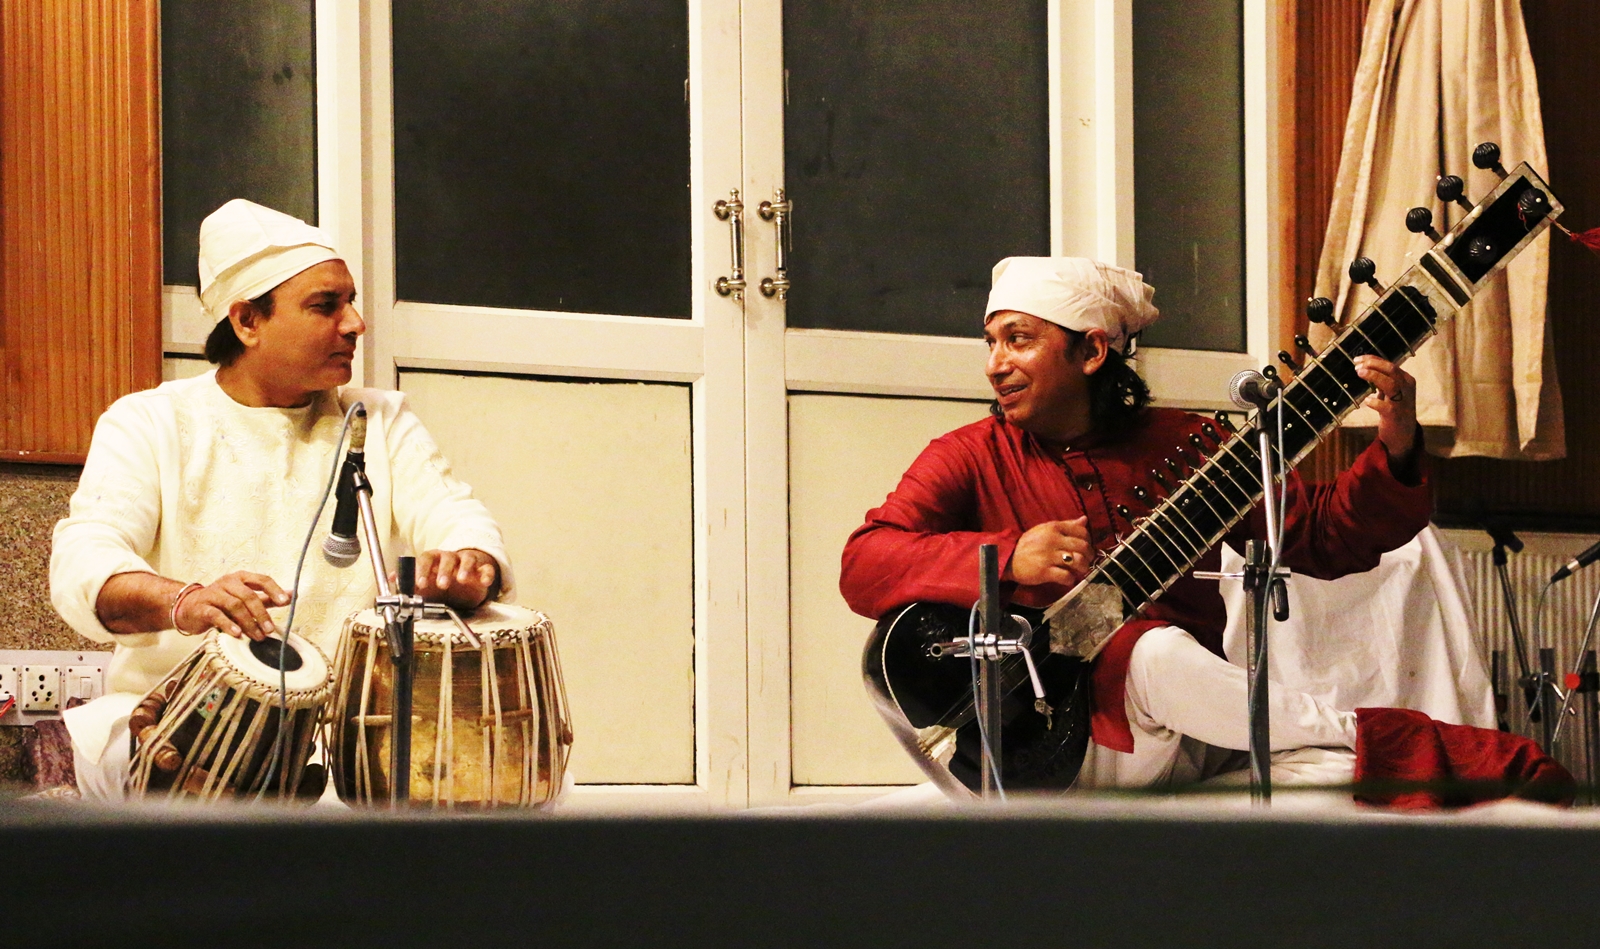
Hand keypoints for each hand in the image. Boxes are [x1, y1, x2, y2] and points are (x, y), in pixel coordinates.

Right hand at [174, 572, 290, 640]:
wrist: (187, 607)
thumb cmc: (221, 602)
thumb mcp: (244, 597)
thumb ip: (267, 597)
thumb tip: (292, 595)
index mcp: (241, 578)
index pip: (261, 580)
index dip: (274, 590)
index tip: (285, 602)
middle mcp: (227, 583)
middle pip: (248, 595)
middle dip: (261, 613)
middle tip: (270, 630)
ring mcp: (213, 594)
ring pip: (234, 606)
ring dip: (248, 622)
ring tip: (257, 636)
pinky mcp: (202, 607)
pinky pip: (217, 615)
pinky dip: (228, 624)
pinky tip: (237, 634)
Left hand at [403, 548, 498, 612]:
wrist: (465, 579)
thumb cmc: (442, 578)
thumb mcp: (425, 581)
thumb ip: (408, 580)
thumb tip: (392, 578)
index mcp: (435, 559)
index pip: (426, 559)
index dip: (422, 570)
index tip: (420, 583)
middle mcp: (451, 558)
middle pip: (447, 558)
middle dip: (444, 571)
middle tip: (441, 585)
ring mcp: (468, 562)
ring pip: (467, 559)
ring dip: (464, 568)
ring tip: (462, 580)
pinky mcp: (483, 569)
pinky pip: (487, 569)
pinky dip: (487, 574)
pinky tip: (485, 582)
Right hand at [1007, 517, 1093, 586]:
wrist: (1008, 558)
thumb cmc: (1029, 545)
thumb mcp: (1046, 529)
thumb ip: (1066, 525)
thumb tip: (1084, 520)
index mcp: (1054, 528)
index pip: (1082, 531)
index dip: (1088, 541)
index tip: (1085, 548)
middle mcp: (1052, 540)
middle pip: (1083, 547)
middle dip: (1089, 556)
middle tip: (1086, 562)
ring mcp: (1048, 556)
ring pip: (1078, 561)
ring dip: (1083, 568)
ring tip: (1078, 571)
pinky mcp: (1044, 571)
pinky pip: (1066, 576)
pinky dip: (1070, 579)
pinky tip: (1067, 578)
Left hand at [1354, 355, 1418, 458]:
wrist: (1403, 433)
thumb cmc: (1395, 409)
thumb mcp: (1391, 392)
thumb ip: (1382, 380)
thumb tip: (1363, 367)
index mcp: (1406, 380)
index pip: (1390, 365)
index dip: (1373, 360)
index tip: (1358, 359)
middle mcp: (1406, 388)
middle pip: (1391, 370)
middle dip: (1373, 365)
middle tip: (1357, 366)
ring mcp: (1402, 401)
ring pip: (1390, 384)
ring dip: (1374, 376)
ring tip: (1360, 373)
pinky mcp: (1395, 414)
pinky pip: (1384, 406)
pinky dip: (1374, 402)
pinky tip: (1367, 400)